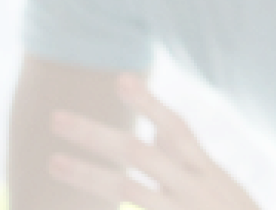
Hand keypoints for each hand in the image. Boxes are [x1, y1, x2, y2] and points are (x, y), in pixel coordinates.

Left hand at [45, 74, 262, 209]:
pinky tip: (82, 208)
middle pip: (142, 155)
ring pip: (131, 190)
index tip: (121, 79)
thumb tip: (158, 130)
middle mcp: (197, 192)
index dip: (151, 104)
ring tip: (54, 161)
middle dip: (97, 135)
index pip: (179, 131)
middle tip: (56, 118)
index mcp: (209, 174)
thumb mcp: (222, 189)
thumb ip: (187, 159)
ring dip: (89, 175)